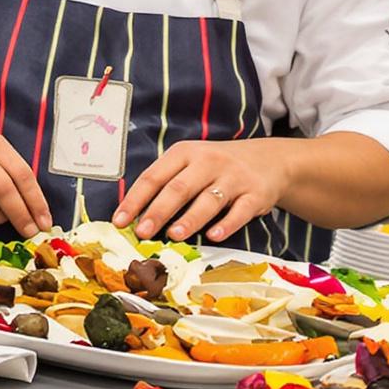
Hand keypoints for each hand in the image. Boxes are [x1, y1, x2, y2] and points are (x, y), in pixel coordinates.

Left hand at [113, 140, 286, 244]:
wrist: (269, 159)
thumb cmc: (217, 167)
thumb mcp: (189, 164)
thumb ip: (166, 185)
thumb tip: (135, 217)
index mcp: (184, 154)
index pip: (153, 177)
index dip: (134, 200)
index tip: (119, 220)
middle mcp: (208, 162)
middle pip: (178, 188)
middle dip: (158, 211)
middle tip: (142, 232)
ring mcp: (233, 177)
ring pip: (209, 199)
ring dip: (190, 218)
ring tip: (174, 235)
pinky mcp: (256, 193)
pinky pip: (240, 211)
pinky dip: (227, 224)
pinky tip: (214, 235)